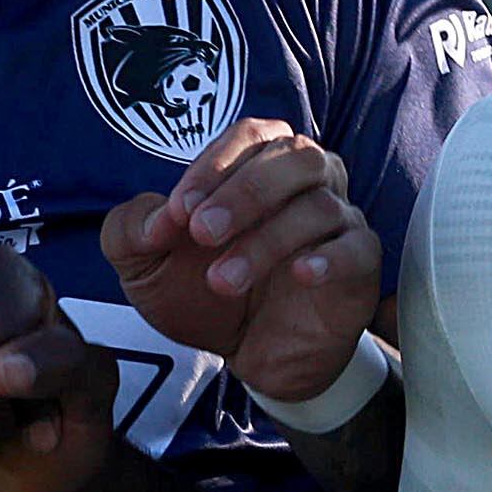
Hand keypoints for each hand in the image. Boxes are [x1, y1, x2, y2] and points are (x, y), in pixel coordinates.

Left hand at [103, 118, 382, 407]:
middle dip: (245, 192)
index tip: (179, 211)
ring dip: (267, 240)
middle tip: (203, 233)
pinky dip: (329, 257)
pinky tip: (299, 274)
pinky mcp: (360, 263)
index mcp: (260, 161)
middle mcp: (308, 179)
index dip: (213, 166)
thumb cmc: (201, 292)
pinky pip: (357, 247)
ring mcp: (339, 219)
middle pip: (295, 157)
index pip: (249, 136)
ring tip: (224, 280)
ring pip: (318, 206)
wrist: (247, 354)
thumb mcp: (144, 265)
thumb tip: (158, 218)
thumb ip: (131, 231)